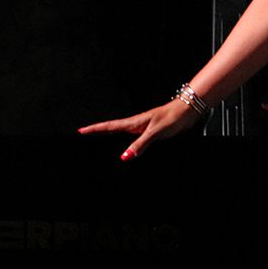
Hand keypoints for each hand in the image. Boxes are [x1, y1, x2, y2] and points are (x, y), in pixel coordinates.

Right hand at [78, 98, 202, 160]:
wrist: (186, 111)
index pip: (109, 127)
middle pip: (111, 129)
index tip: (81, 131)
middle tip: (83, 134)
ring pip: (120, 133)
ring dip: (108, 135)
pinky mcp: (149, 132)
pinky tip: (126, 148)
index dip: (94, 129)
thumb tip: (125, 157)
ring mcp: (141, 128)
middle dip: (96, 131)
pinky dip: (124, 142)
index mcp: (133, 123)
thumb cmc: (172, 117)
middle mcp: (135, 125)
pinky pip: (132, 139)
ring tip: (96, 138)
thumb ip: (140, 144)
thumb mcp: (155, 132)